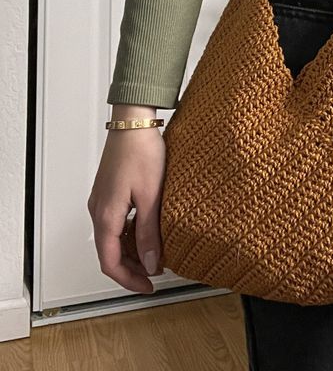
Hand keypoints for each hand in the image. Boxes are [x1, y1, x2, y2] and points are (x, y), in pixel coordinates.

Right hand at [87, 104, 165, 293]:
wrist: (134, 123)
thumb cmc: (142, 152)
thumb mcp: (151, 196)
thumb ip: (149, 232)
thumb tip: (152, 263)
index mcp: (106, 215)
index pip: (110, 262)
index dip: (129, 280)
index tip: (148, 286)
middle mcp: (99, 210)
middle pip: (109, 252)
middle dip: (132, 267)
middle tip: (155, 273)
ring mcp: (102, 200)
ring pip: (113, 237)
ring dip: (132, 250)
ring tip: (157, 254)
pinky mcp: (109, 190)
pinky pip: (116, 221)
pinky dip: (130, 233)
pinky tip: (148, 230)